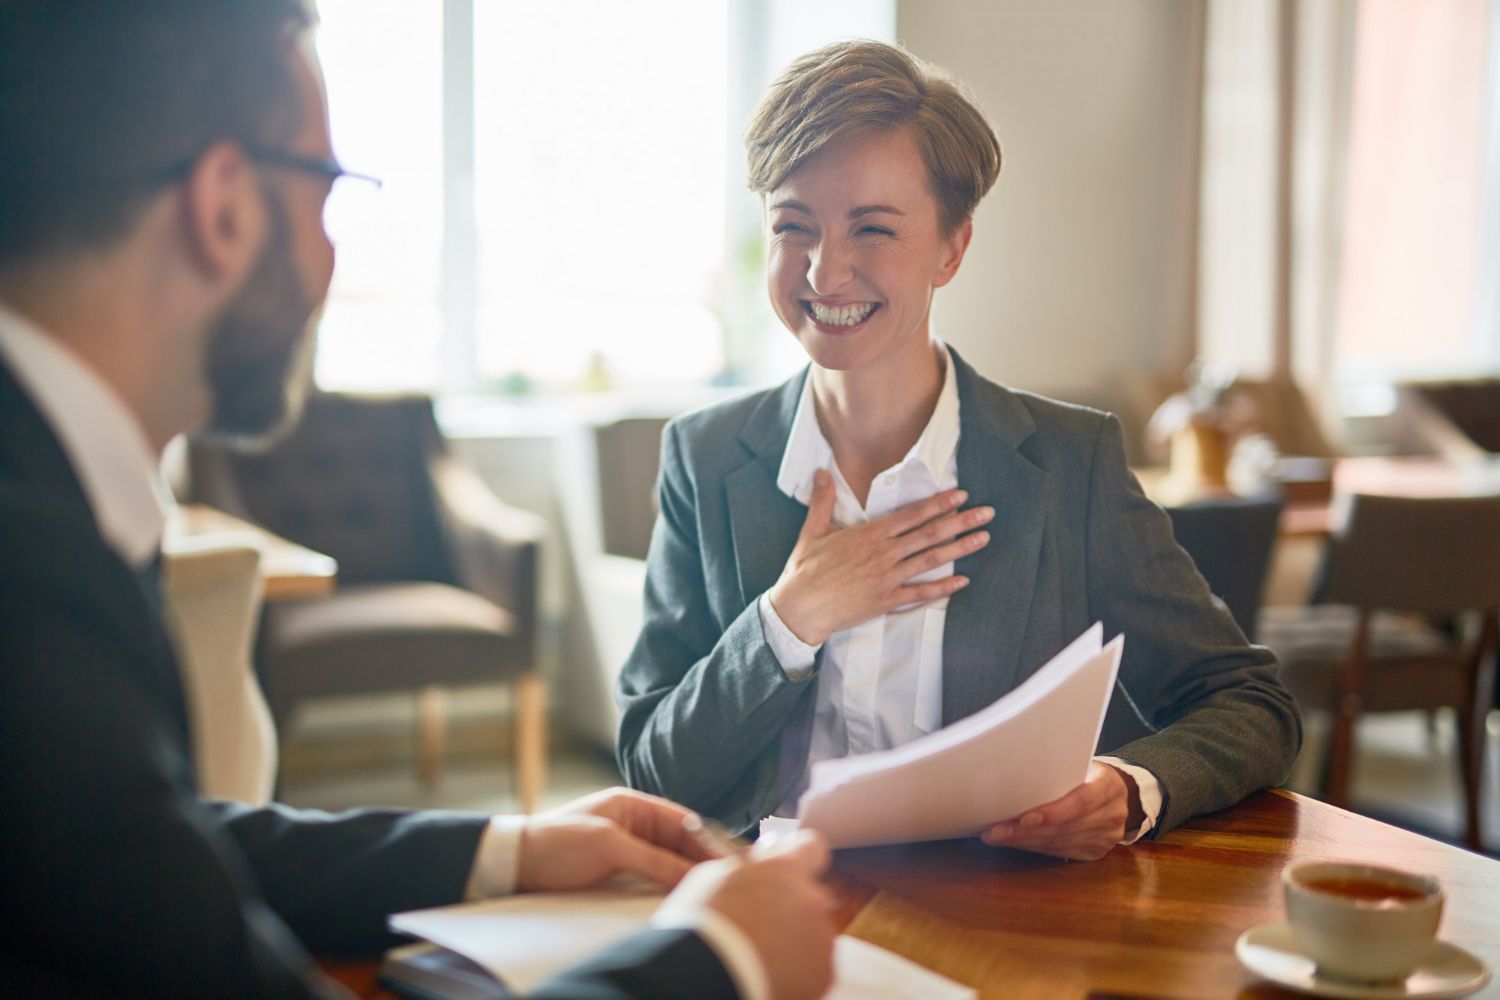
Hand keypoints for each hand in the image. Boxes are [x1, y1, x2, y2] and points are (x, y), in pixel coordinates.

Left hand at [515, 788, 717, 891]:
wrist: (516, 864)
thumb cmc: (556, 844)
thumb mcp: (608, 846)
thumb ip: (653, 859)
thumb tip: (692, 873)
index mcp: (633, 805)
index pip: (683, 820)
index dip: (709, 838)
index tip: (731, 858)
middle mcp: (635, 824)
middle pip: (681, 841)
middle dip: (703, 858)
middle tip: (729, 879)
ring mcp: (628, 848)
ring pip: (670, 860)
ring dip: (688, 873)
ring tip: (712, 890)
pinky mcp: (619, 870)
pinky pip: (654, 875)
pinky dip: (670, 884)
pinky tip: (683, 896)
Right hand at [664, 830, 836, 999]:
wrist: (705, 980)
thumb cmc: (700, 929)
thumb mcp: (712, 879)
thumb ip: (746, 868)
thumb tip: (757, 866)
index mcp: (784, 869)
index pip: (812, 846)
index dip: (800, 856)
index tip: (788, 867)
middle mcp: (811, 899)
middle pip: (810, 895)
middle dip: (791, 905)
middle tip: (760, 923)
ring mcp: (821, 938)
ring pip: (813, 932)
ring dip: (794, 938)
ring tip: (760, 955)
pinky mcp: (823, 974)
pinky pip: (815, 965)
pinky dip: (798, 970)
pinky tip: (769, 974)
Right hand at [767, 468, 993, 645]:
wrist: (799, 608)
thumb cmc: (804, 570)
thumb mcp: (812, 531)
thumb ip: (823, 501)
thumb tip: (821, 472)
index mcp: (869, 534)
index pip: (912, 515)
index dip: (938, 504)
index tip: (961, 495)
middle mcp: (883, 554)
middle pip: (929, 534)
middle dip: (961, 522)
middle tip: (986, 513)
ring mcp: (887, 578)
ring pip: (930, 560)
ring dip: (960, 549)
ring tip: (983, 539)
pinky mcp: (886, 600)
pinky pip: (920, 593)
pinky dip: (942, 588)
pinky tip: (963, 581)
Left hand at [978, 761, 1137, 860]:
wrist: (1119, 792)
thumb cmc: (1088, 772)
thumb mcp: (1081, 762)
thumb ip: (1059, 770)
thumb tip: (1013, 774)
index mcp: (1108, 785)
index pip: (1081, 801)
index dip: (1053, 812)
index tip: (1024, 818)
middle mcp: (1111, 814)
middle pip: (1064, 827)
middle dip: (1025, 831)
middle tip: (995, 830)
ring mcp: (1106, 837)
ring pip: (1059, 843)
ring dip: (1024, 842)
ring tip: (997, 836)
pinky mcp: (1096, 852)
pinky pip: (1061, 853)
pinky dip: (1035, 848)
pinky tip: (1015, 842)